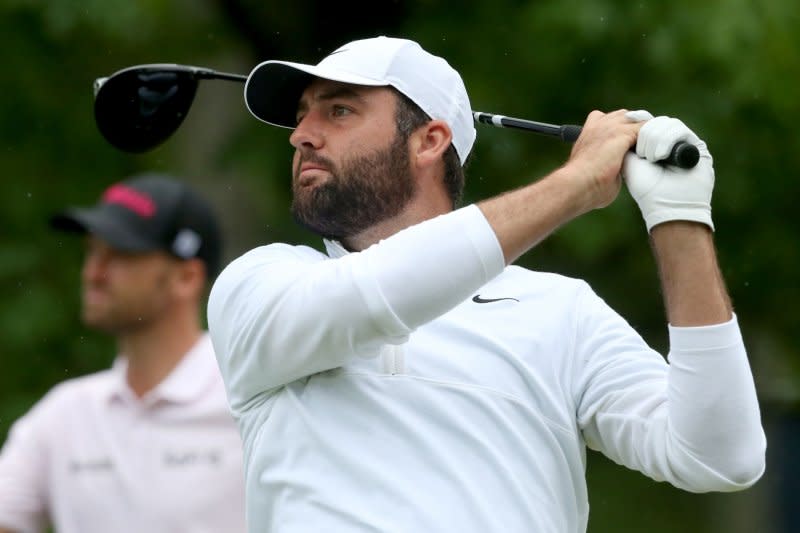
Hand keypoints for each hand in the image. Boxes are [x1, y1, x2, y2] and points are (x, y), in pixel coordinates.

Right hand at [566, 110, 643, 212]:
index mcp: (589, 132)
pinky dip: (651, 140)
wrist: (576, 185)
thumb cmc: (583, 185)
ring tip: (649, 150)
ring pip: (637, 119)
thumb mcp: (595, 169)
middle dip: (635, 128)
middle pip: (625, 115)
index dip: (621, 130)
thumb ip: (608, 164)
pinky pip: (646, 128)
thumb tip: (617, 173)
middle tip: (642, 147)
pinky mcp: (622, 134)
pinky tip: (650, 155)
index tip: (627, 146)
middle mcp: (598, 125)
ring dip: (644, 132)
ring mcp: (610, 127)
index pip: (608, 119)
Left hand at [623, 112, 714, 231]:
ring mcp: (683, 144)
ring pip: (667, 123)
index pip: (645, 123)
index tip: (626, 123)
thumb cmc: (647, 189)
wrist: (667, 206)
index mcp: (652, 145)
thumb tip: (626, 120)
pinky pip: (680, 130)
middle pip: (655, 121)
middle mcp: (668, 143)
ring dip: (655, 138)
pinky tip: (660, 156)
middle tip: (641, 154)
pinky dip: (667, 139)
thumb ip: (628, 140)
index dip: (636, 123)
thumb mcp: (630, 162)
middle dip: (645, 133)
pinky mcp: (697, 146)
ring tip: (650, 158)